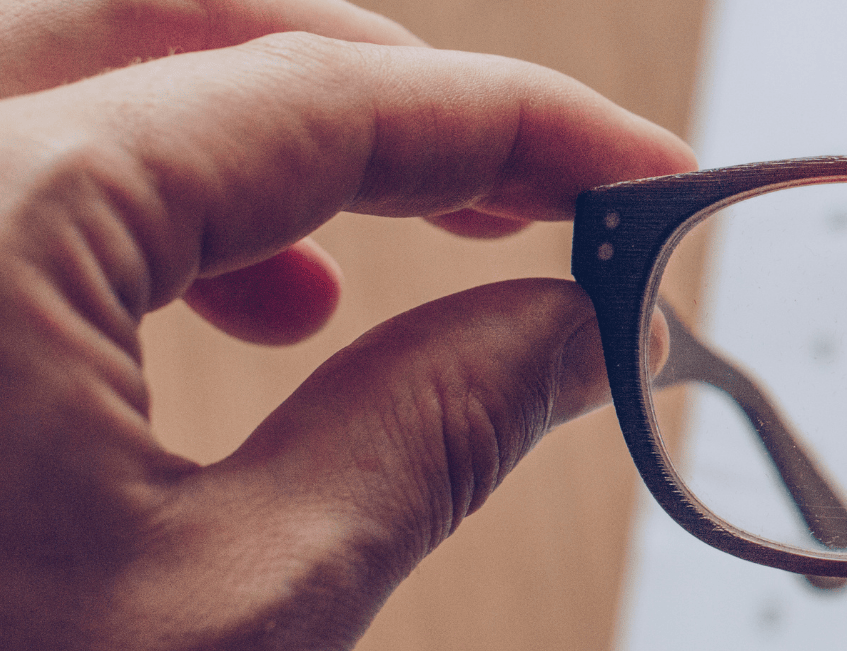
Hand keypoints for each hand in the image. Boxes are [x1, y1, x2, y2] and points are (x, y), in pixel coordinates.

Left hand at [0, 1, 692, 648]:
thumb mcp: (238, 613)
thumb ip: (432, 431)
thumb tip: (577, 333)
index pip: (327, 96)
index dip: (524, 127)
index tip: (643, 183)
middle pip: (169, 16)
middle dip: (374, 88)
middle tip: (525, 193)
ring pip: (66, 67)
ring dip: (247, 134)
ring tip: (363, 274)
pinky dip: (126, 195)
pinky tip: (210, 311)